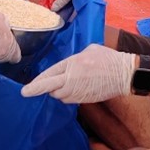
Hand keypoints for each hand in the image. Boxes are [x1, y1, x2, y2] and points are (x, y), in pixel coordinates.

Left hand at [20, 44, 136, 102]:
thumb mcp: (89, 50)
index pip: (49, 73)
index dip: (37, 81)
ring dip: (56, 91)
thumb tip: (67, 65)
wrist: (124, 74)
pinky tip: (71, 89)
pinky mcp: (84, 99)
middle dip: (35, 90)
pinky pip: (68, 99)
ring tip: (62, 84)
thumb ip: (74, 58)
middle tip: (25, 93)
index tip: (27, 87)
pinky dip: (66, 95)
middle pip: (48, 87)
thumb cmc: (108, 59)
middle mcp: (72, 78)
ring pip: (58, 95)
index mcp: (73, 63)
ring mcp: (78, 90)